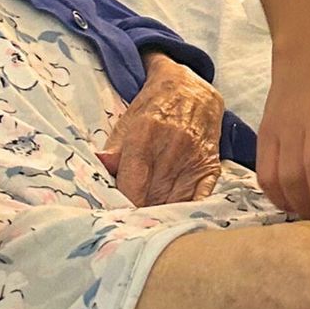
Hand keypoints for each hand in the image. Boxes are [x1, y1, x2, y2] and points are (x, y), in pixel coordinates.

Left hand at [99, 56, 224, 205]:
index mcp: (145, 136)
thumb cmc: (154, 106)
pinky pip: (199, 199)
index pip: (131, 186)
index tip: (114, 213)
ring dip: (159, 214)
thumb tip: (99, 167)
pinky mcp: (210, 166)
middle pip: (151, 200)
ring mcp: (193, 159)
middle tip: (128, 219)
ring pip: (173, 204)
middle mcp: (172, 149)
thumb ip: (114, 148)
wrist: (193, 89)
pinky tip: (173, 215)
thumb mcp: (127, 120)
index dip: (121, 205)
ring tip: (147, 219)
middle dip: (138, 212)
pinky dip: (185, 210)